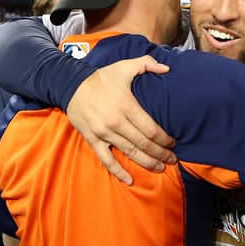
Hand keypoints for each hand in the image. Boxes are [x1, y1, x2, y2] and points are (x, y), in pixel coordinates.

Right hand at [66, 55, 174, 184]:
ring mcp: (104, 133)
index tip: (173, 143)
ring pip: (129, 153)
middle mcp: (116, 122)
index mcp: (127, 105)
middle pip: (144, 144)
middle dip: (161, 154)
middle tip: (173, 160)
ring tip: (160, 168)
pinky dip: (118, 171)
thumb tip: (167, 69)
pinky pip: (106, 160)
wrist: (71, 85)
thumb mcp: (124, 66)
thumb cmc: (101, 77)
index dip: (165, 139)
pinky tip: (129, 180)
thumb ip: (147, 64)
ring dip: (147, 163)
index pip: (151, 129)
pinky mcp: (93, 140)